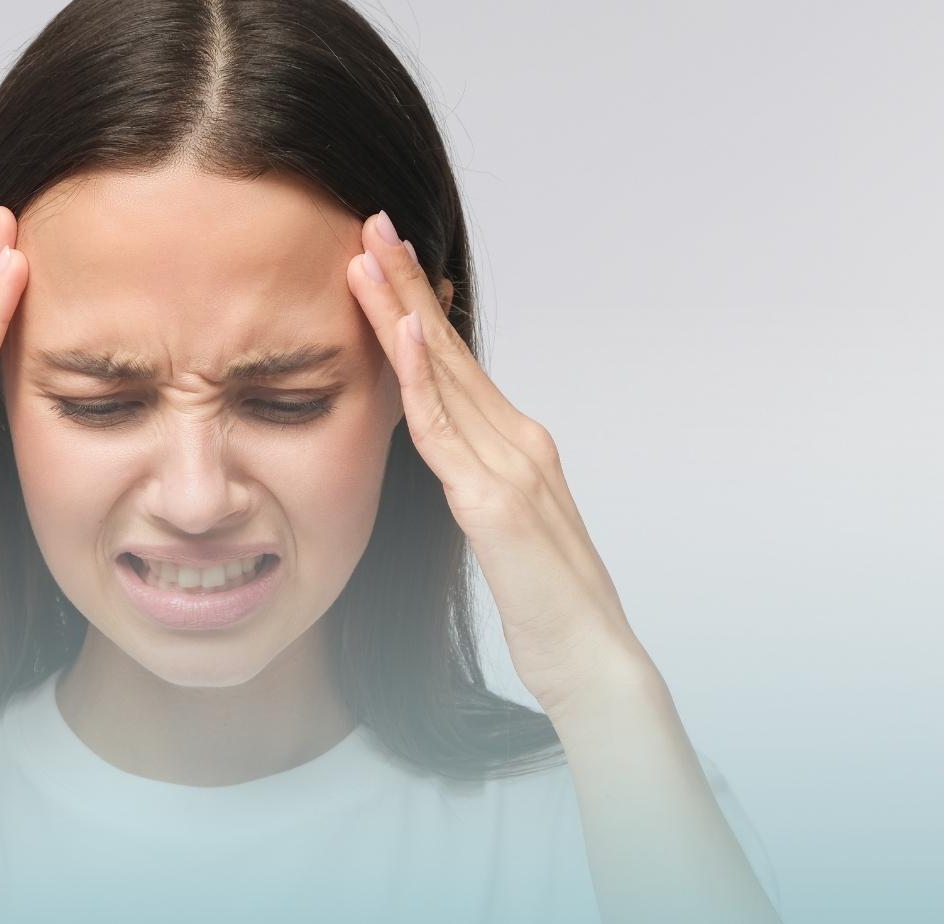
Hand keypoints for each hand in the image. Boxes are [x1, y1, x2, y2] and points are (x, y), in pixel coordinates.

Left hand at [345, 211, 647, 717]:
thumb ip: (475, 487)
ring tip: (369, 256)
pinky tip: (404, 333)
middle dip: (410, 284)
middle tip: (372, 223)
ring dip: (404, 310)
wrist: (594, 664)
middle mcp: (519, 441)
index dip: (421, 309)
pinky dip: (423, 378)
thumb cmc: (548, 607)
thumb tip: (443, 464)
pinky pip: (448, 430)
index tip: (387, 261)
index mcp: (518, 446)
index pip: (456, 365)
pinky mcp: (496, 502)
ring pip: (443, 374)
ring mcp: (511, 467)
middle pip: (449, 350)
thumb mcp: (501, 533)